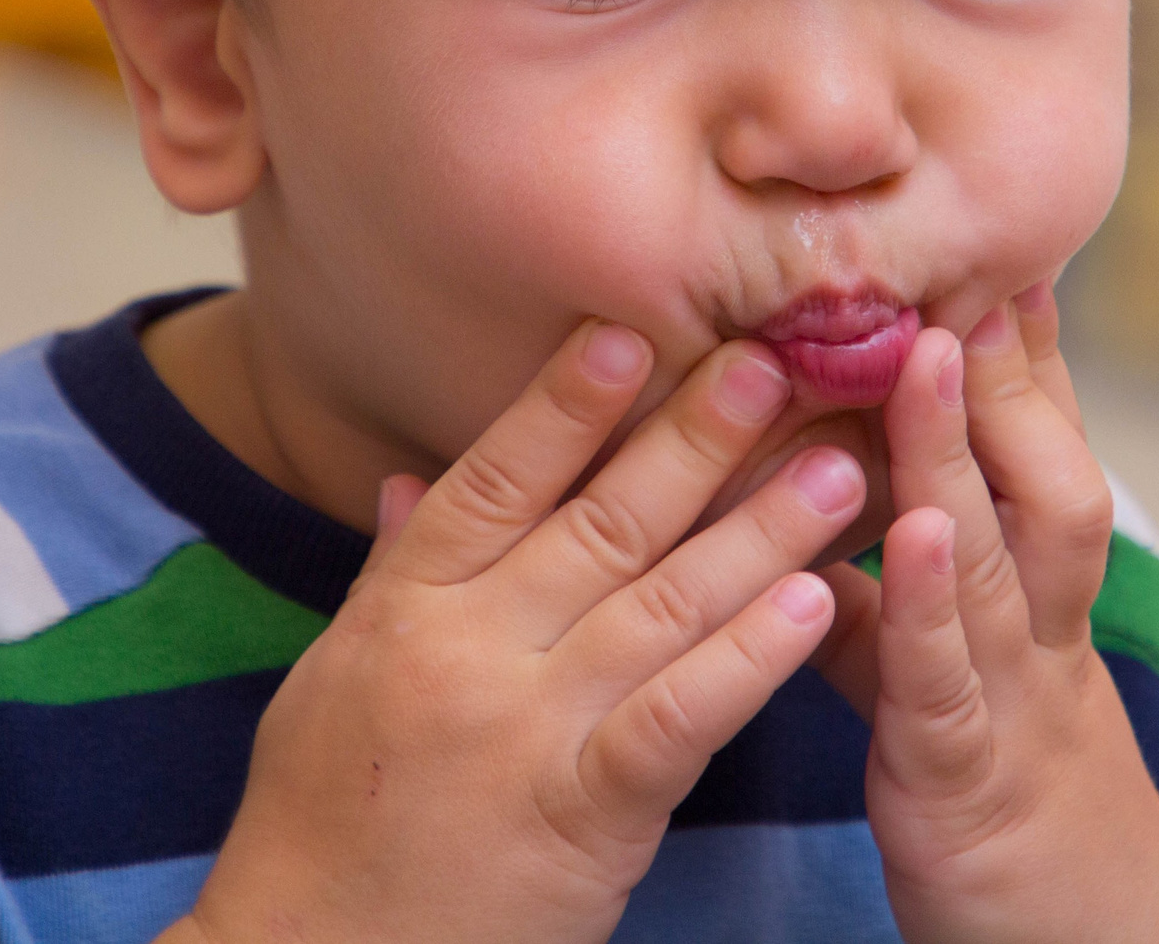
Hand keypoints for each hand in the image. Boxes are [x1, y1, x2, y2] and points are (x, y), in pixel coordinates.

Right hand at [171, 320, 866, 943]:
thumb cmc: (322, 825)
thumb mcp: (336, 680)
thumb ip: (394, 575)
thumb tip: (413, 481)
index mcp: (405, 608)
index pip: (497, 478)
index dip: (567, 403)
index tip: (633, 332)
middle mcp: (466, 648)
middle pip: (599, 520)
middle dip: (694, 438)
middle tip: (772, 362)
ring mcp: (526, 727)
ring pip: (661, 602)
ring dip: (759, 529)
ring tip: (837, 467)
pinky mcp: (581, 811)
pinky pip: (679, 716)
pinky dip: (749, 656)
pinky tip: (813, 605)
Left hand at [811, 291, 1158, 943]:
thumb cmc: (992, 789)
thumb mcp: (945, 671)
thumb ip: (890, 584)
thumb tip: (823, 490)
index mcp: (1029, 605)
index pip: (1032, 456)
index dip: (1020, 360)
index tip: (995, 257)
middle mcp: (1039, 634)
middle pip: (1040, 479)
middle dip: (1007, 374)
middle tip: (963, 269)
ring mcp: (1012, 700)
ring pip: (999, 559)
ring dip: (959, 450)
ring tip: (929, 352)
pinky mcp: (964, 776)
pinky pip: (945, 680)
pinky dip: (926, 604)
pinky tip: (908, 535)